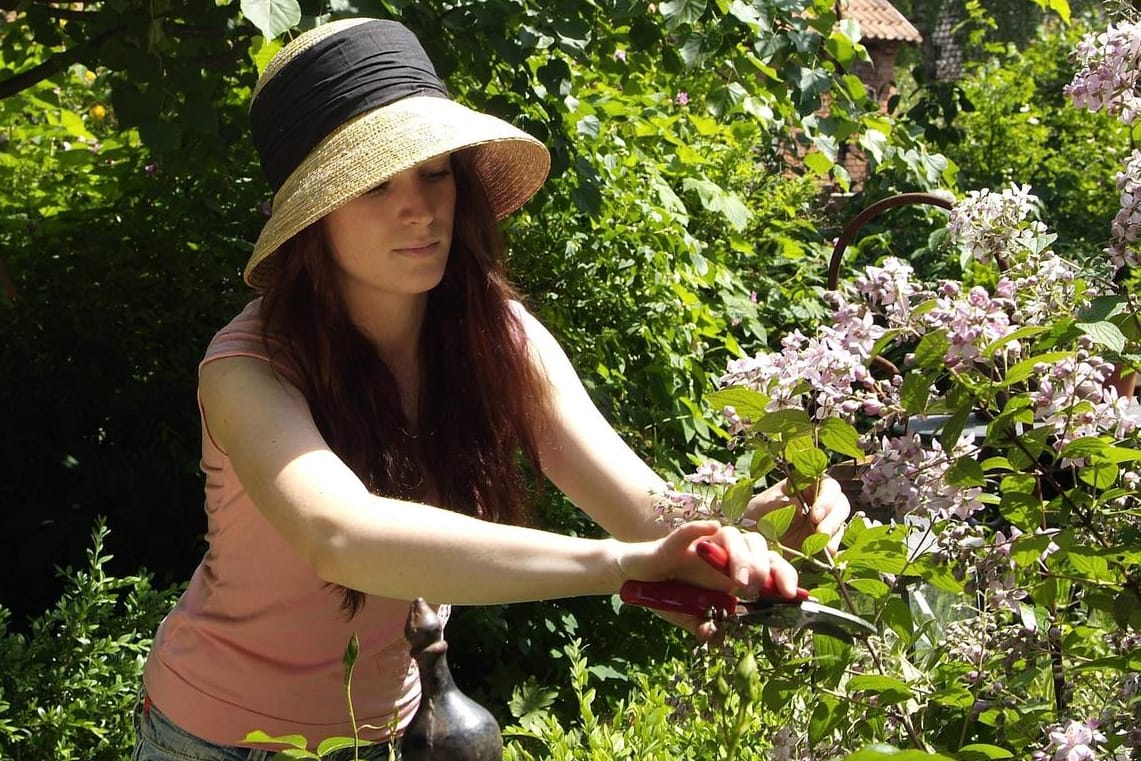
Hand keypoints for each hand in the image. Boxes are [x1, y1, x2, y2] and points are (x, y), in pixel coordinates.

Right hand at [616, 520, 797, 641]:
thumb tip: (717, 638)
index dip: (785, 576)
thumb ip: (707, 627)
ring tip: (739, 582)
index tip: (795, 595)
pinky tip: (708, 528)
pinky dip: (699, 528)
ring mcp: (701, 545)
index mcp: (734, 573)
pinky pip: (690, 531)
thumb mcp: (693, 617)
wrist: (636, 581)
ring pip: (731, 536)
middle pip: (756, 546)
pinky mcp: (675, 542)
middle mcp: (723, 555)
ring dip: (739, 555)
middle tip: (756, 590)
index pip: (768, 567)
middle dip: (763, 567)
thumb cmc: (670, 596)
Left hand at [744, 476, 850, 553]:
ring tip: (823, 547)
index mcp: (806, 486)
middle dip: (833, 518)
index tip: (815, 515)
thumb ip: (779, 504)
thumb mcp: (761, 507)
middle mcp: (819, 501)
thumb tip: (799, 505)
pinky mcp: (824, 541)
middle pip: (840, 503)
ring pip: (840, 523)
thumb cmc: (756, 516)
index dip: (826, 498)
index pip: (826, 484)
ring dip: (834, 534)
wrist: (752, 540)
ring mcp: (824, 521)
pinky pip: (834, 543)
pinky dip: (831, 549)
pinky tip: (822, 556)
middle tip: (821, 532)